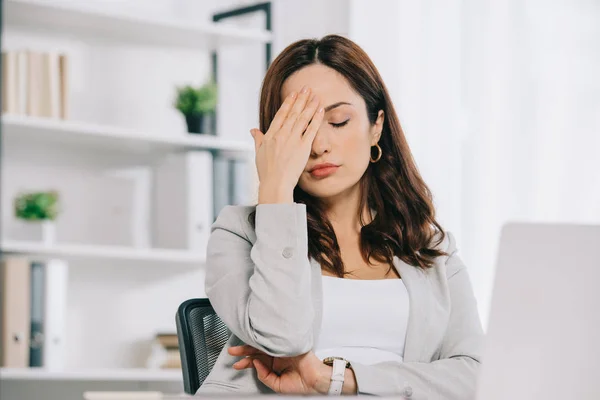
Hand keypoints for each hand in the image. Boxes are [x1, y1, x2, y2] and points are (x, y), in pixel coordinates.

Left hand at [228, 345, 336, 393]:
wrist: (316, 382)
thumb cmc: (301, 386)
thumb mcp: (277, 385)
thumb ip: (265, 376)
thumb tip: (255, 363)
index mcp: (274, 366)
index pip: (257, 362)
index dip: (246, 363)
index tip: (236, 365)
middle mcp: (277, 356)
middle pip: (258, 351)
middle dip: (244, 352)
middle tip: (232, 352)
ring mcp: (282, 349)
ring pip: (264, 345)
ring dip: (250, 347)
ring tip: (238, 350)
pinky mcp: (289, 344)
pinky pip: (275, 340)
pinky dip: (265, 341)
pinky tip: (256, 341)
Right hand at [250, 86, 324, 203]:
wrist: (275, 183)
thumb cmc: (266, 171)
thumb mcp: (259, 153)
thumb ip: (258, 139)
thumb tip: (253, 130)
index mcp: (271, 135)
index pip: (281, 115)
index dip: (288, 103)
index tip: (294, 94)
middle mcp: (281, 135)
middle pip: (293, 113)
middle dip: (300, 99)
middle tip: (307, 88)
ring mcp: (292, 140)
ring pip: (302, 118)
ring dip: (309, 105)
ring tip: (315, 96)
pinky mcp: (302, 147)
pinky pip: (311, 130)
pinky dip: (316, 119)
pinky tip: (320, 110)